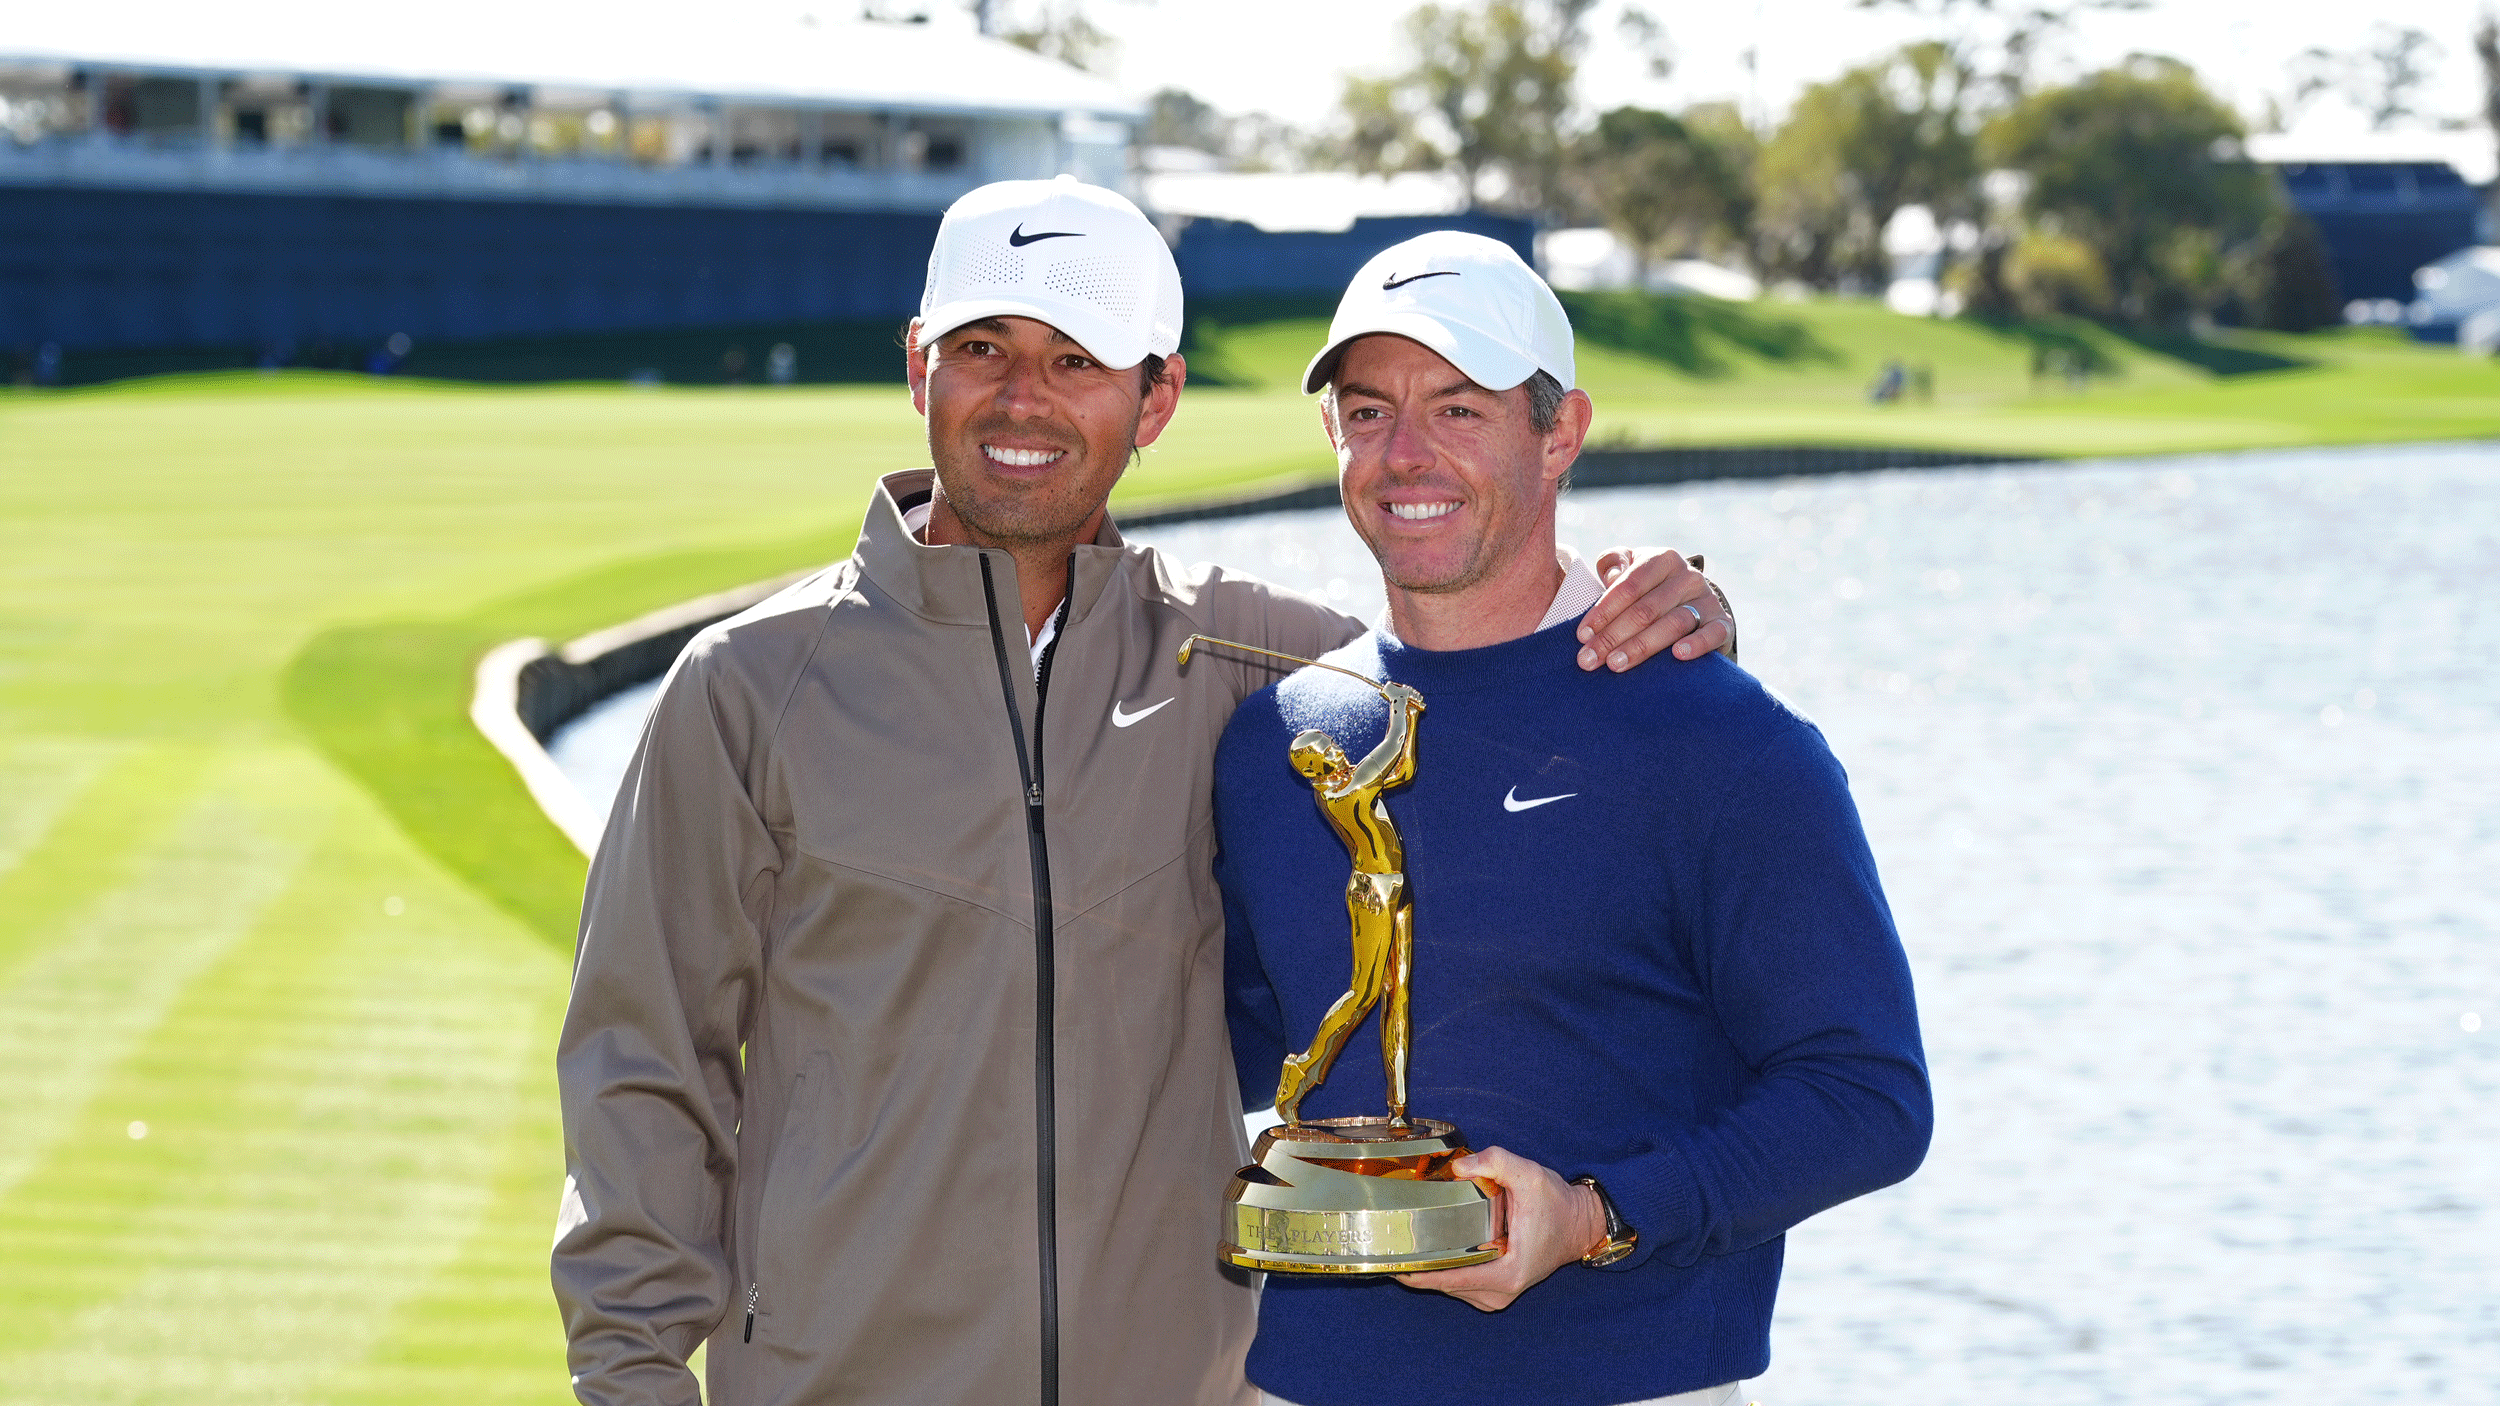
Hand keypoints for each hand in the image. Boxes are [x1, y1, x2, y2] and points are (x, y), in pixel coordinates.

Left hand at [1394, 1146, 1601, 1312]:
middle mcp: (1502, 1291)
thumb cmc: (1556, 1204)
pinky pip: (1462, 1285)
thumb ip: (1495, 1162)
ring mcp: (1500, 1295)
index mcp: (1508, 1272)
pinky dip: (1447, 1271)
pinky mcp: (1498, 1291)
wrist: (1578, 1224)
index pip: (1451, 1280)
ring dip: (1432, 1269)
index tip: (1393, 1264)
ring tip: (1408, 1244)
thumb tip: (1459, 1167)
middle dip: (1419, 1267)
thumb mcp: (1529, 1174)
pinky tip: (1433, 1252)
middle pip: (1445, 1285)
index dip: (1418, 1275)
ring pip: (1452, 1287)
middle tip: (1393, 1244)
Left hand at [1581, 549, 1734, 670]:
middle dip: (1613, 636)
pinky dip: (1697, 644)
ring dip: (1642, 646)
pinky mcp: (1723, 623)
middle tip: (1590, 660)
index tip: (1582, 635)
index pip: (1628, 586)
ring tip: (1616, 664)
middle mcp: (1687, 576)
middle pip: (1646, 609)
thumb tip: (1613, 576)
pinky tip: (1677, 656)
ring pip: (1673, 623)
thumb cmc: (1648, 588)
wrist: (1692, 602)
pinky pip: (1712, 633)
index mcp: (1662, 559)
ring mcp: (1707, 599)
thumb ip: (1614, 563)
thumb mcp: (1630, 568)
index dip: (1603, 611)